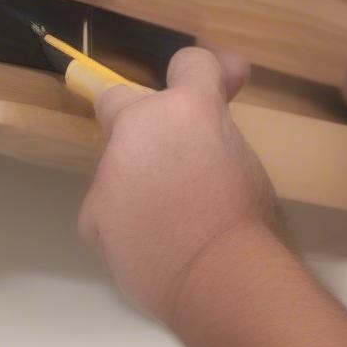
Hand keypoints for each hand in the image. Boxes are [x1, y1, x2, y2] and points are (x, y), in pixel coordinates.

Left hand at [79, 47, 278, 324]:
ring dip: (136, 179)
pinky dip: (123, 221)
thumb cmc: (254, 226)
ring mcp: (110, 170)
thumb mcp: (248, 162)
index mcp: (190, 107)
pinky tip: (150, 246)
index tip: (214, 84)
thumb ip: (221, 132)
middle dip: (136, 114)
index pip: (189, 63)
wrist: (224, 283)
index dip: (203, 74)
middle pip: (120, 98)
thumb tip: (215, 121)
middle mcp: (141, 126)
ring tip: (171, 220)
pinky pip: (106, 210)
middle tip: (167, 150)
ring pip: (116, 165)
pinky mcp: (92, 214)